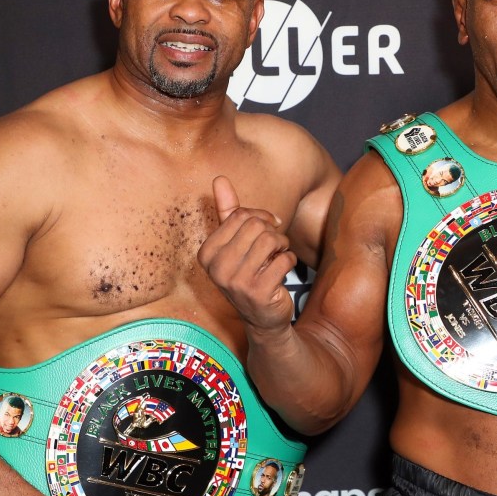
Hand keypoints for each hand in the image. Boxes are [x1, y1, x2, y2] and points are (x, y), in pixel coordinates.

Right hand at [198, 176, 296, 332]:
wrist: (262, 316)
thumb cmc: (249, 273)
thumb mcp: (236, 243)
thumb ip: (227, 211)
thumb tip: (219, 178)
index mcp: (207, 253)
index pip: (240, 215)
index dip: (261, 217)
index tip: (268, 228)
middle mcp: (217, 268)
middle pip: (256, 226)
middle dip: (273, 232)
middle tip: (274, 246)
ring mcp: (236, 282)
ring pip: (271, 240)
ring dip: (282, 246)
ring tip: (278, 256)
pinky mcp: (258, 292)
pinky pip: (284, 259)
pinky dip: (289, 261)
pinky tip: (282, 271)